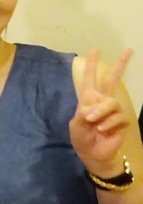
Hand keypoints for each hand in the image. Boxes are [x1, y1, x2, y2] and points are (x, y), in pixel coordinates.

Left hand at [70, 48, 132, 175]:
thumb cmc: (81, 138)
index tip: (94, 50)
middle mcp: (102, 101)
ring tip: (93, 123)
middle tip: (128, 50)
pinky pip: (118, 118)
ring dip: (101, 113)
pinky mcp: (122, 121)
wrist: (92, 154)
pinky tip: (102, 130)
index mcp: (88, 99)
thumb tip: (92, 110)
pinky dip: (108, 124)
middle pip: (112, 80)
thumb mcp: (75, 125)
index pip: (89, 78)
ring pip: (112, 103)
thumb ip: (82, 115)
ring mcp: (113, 110)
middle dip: (120, 64)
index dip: (91, 65)